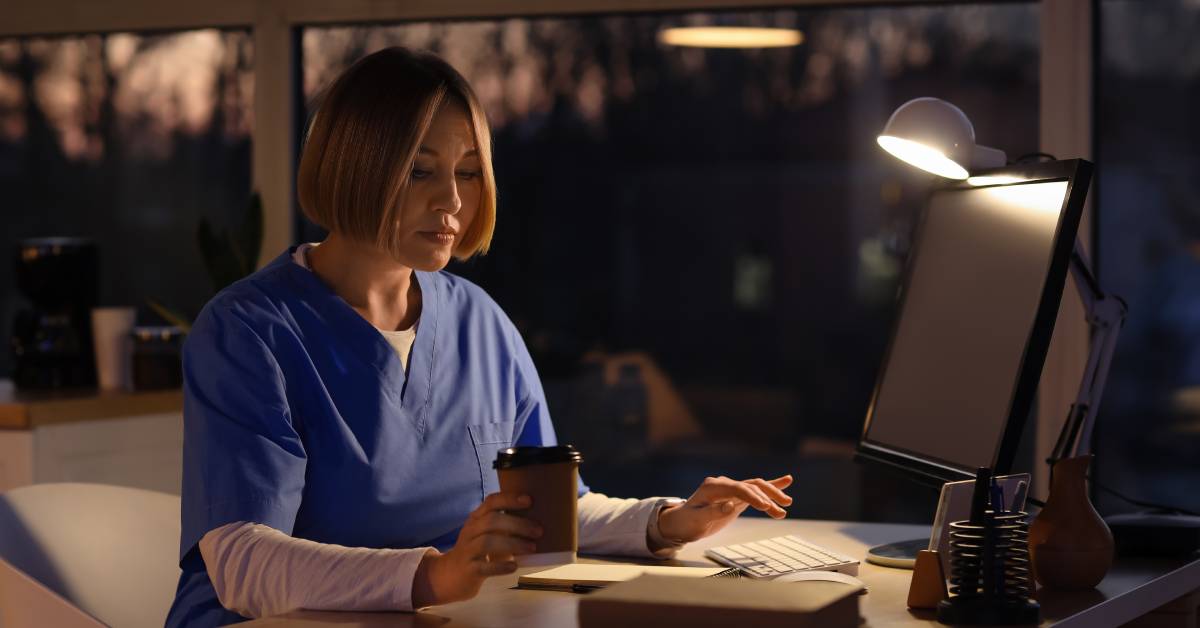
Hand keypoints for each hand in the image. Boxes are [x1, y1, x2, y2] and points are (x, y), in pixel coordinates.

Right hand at [412, 492, 541, 606]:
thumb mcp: (485, 533)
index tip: (529, 500)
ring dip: (513, 544)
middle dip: (517, 524)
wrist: (450, 575)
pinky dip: (501, 566)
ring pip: (487, 542)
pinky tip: (514, 566)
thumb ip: (504, 525)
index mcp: (476, 518)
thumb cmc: (476, 551)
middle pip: (491, 521)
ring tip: (531, 548)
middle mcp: (470, 531)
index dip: (509, 499)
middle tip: (538, 531)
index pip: (491, 502)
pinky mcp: (469, 570)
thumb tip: (535, 523)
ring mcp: (467, 551)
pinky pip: (484, 567)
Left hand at [656, 475, 792, 543]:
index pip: (738, 488)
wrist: (682, 522)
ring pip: (756, 487)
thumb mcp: (697, 520)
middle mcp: (724, 484)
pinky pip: (755, 490)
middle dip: (768, 496)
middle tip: (782, 508)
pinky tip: (786, 481)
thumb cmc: (687, 521)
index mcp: (713, 486)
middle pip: (750, 486)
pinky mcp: (736, 497)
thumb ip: (712, 512)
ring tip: (787, 504)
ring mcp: (731, 489)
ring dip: (772, 495)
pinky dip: (771, 486)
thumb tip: (729, 506)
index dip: (753, 497)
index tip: (766, 507)